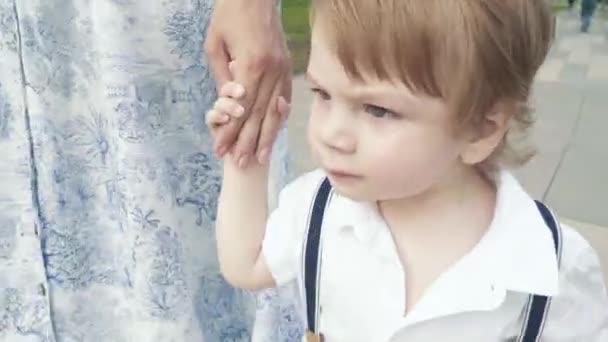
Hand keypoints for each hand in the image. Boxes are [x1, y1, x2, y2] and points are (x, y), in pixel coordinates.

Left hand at [205, 0, 291, 166]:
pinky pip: (284, 99)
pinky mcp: (287, 68)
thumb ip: (222, 78)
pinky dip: (279, 118)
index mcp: (252, 66)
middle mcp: (271, 72)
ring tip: (259, 157)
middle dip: (247, 141)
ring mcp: (283, 70)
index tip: (221, 149)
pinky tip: (274, 133)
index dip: (230, 132)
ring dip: (266, 136)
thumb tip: (228, 105)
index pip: (241, 109)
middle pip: (259, 115)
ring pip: (274, 111)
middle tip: (239, 163)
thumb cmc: (229, 17)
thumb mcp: (215, 46)